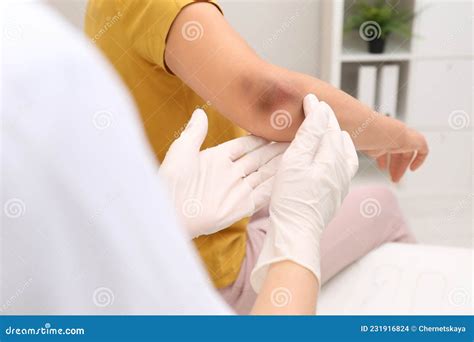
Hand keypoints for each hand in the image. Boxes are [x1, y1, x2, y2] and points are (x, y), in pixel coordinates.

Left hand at [159, 109, 287, 238]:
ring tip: (300, 152)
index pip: (245, 144)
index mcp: (217, 158)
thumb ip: (195, 132)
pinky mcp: (243, 205)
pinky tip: (292, 175)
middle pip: (259, 158)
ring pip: (265, 173)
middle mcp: (231, 172)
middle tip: (296, 137)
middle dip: (276, 148)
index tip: (276, 127)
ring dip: (281, 164)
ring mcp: (238, 189)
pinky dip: (278, 184)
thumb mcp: (182, 151)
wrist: (170, 212)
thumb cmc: (171, 181)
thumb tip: (200, 111)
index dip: (260, 137)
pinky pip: (264, 193)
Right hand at [250, 94, 357, 291]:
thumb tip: (319, 110)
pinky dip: (336, 153)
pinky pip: (343, 165)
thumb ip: (309, 134)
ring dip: (333, 136)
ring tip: (323, 129)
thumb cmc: (292, 200)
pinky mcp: (336, 194)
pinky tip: (327, 156)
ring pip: (344, 151)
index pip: (327, 125)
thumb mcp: (294, 162)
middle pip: (338, 136)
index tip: (309, 98)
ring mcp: (341, 183)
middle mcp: (342, 169)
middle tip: (316, 109)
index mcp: (333, 158)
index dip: (317, 110)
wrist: (296, 233)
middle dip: (327, 121)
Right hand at [362, 125, 428, 182]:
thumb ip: (363, 153)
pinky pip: (423, 150)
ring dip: (401, 168)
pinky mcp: (417, 140)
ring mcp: (406, 137)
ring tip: (396, 178)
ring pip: (407, 154)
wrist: (384, 133)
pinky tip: (413, 169)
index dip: (383, 159)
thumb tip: (350, 160)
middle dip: (394, 167)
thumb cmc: (372, 138)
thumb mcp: (364, 148)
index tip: (382, 168)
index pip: (386, 148)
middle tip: (391, 178)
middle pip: (397, 153)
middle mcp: (395, 136)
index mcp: (384, 136)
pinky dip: (419, 160)